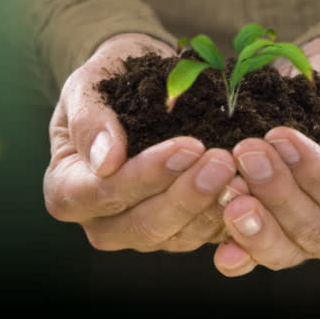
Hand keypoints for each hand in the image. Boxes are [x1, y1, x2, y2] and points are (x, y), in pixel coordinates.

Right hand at [44, 33, 246, 251]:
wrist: (141, 85)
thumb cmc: (108, 81)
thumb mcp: (88, 86)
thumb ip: (90, 120)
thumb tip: (106, 160)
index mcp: (67, 189)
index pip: (101, 194)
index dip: (145, 175)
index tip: (187, 146)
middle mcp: (102, 222)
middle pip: (142, 226)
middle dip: (186, 194)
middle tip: (223, 161)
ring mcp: (142, 232)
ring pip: (178, 237)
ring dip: (213, 207)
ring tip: (242, 173)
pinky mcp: (179, 232)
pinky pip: (205, 236)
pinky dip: (230, 216)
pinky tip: (253, 190)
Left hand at [213, 33, 319, 274]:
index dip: (318, 176)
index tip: (282, 136)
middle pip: (317, 231)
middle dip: (278, 191)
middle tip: (247, 151)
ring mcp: (312, 241)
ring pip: (286, 250)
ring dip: (255, 223)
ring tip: (230, 187)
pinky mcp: (278, 240)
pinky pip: (257, 257)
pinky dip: (238, 253)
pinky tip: (220, 244)